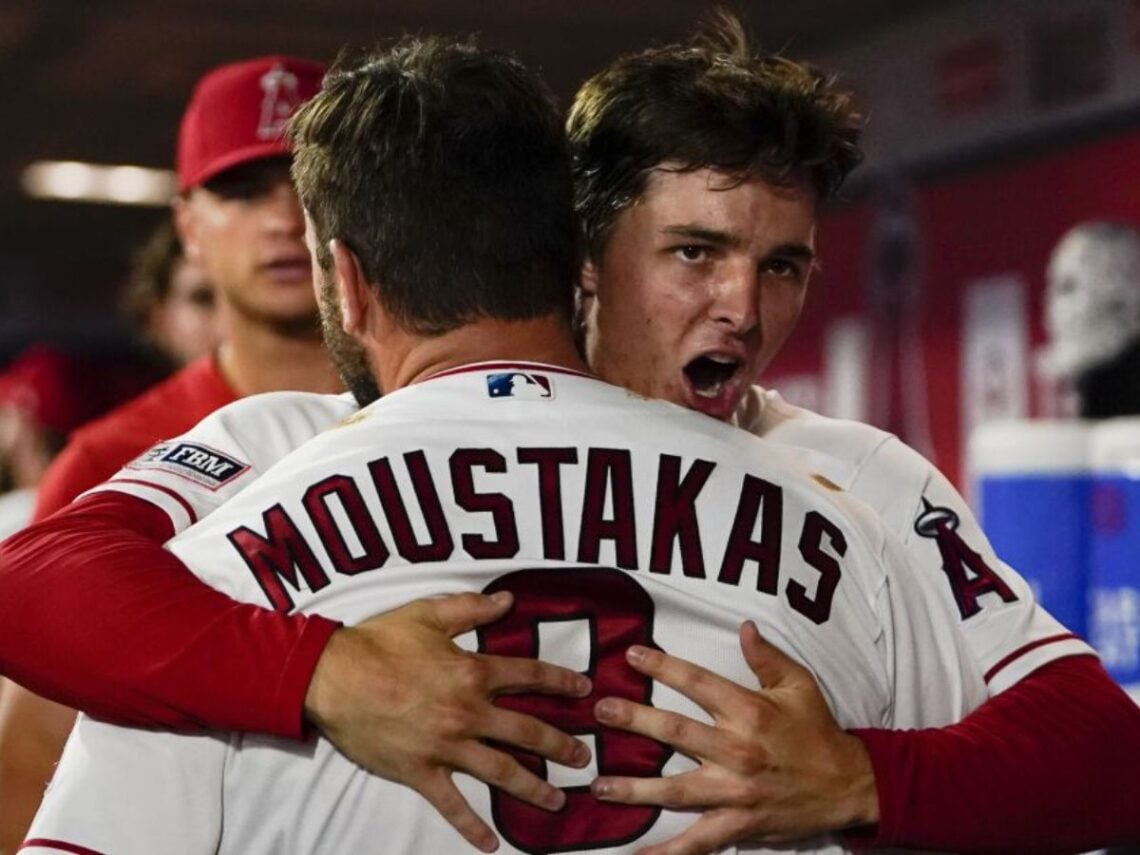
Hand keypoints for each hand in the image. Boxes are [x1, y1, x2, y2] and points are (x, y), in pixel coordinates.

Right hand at [304, 590, 592, 851]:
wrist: (333, 677)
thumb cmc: (380, 642)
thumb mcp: (428, 614)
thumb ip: (472, 609)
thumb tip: (510, 600)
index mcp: (473, 672)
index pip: (529, 676)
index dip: (561, 682)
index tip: (584, 690)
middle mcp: (468, 712)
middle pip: (527, 731)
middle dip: (560, 745)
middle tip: (583, 757)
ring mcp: (446, 746)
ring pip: (502, 772)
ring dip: (534, 789)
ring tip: (559, 800)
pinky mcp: (421, 772)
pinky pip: (452, 805)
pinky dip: (473, 828)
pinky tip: (492, 845)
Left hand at [590, 621, 877, 854]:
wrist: (850, 786)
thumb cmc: (819, 732)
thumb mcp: (799, 686)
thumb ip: (766, 657)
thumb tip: (743, 626)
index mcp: (750, 712)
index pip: (697, 683)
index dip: (662, 667)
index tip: (632, 656)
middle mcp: (738, 751)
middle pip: (676, 734)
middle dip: (634, 721)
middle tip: (600, 711)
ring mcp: (736, 792)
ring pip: (676, 791)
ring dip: (634, 788)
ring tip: (599, 784)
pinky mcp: (739, 825)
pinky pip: (697, 842)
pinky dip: (667, 852)